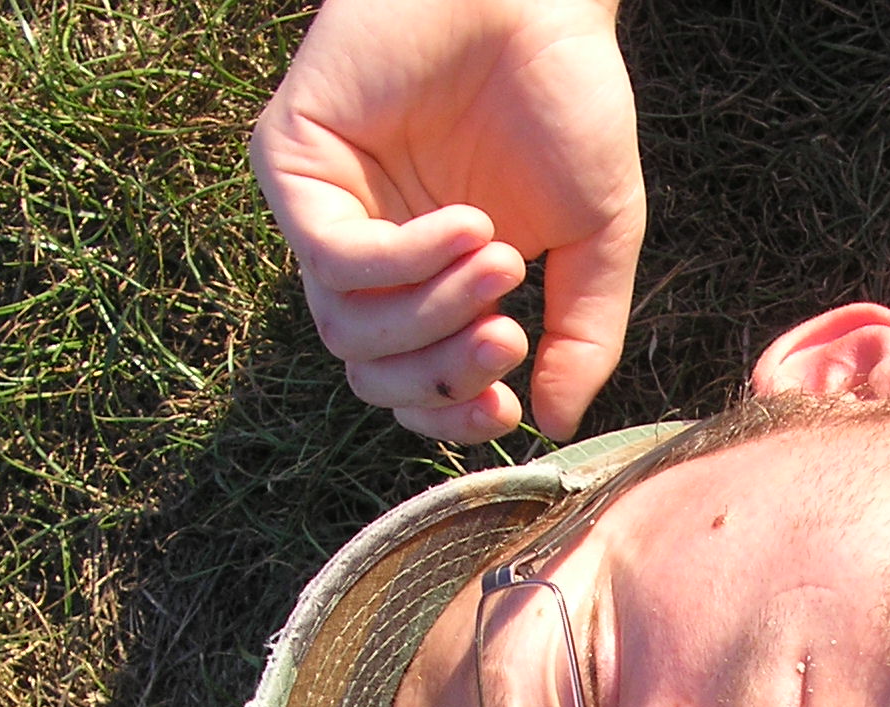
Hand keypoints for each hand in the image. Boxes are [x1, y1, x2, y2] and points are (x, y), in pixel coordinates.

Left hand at [250, 0, 643, 441]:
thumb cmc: (567, 99)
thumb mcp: (596, 241)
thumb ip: (581, 337)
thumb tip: (554, 425)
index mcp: (431, 281)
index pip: (409, 388)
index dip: (452, 415)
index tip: (508, 403)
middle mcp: (371, 254)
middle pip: (369, 374)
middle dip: (442, 376)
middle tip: (508, 337)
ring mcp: (326, 209)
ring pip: (347, 329)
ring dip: (434, 313)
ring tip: (500, 259)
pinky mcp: (293, 160)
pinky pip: (334, 258)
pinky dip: (407, 260)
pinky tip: (470, 224)